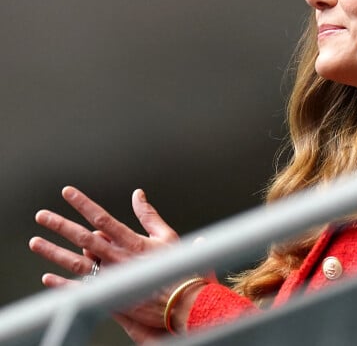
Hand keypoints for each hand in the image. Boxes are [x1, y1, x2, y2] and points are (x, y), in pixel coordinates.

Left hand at [29, 186, 184, 342]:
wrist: (182, 301)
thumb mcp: (166, 235)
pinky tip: (48, 276)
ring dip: (54, 252)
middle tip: (42, 215)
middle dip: (61, 225)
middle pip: (83, 237)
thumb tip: (138, 194)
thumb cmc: (176, 267)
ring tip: (36, 242)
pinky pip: (80, 288)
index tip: (68, 193)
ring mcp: (112, 277)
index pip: (102, 217)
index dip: (83, 204)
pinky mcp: (110, 295)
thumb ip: (148, 214)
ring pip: (77, 262)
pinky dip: (62, 283)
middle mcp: (118, 257)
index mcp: (132, 241)